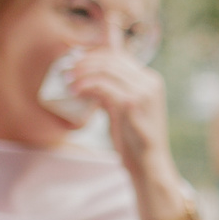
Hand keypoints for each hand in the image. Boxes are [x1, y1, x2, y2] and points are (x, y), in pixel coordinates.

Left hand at [60, 47, 172, 181]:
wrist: (148, 164)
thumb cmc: (134, 140)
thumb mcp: (124, 109)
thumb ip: (112, 92)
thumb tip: (89, 80)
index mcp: (150, 80)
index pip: (119, 55)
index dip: (95, 55)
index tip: (76, 61)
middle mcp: (149, 81)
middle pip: (112, 58)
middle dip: (86, 61)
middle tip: (68, 70)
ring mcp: (142, 91)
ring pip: (106, 68)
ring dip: (83, 72)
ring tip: (68, 80)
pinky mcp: (131, 103)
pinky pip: (103, 86)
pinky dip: (85, 85)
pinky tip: (75, 92)